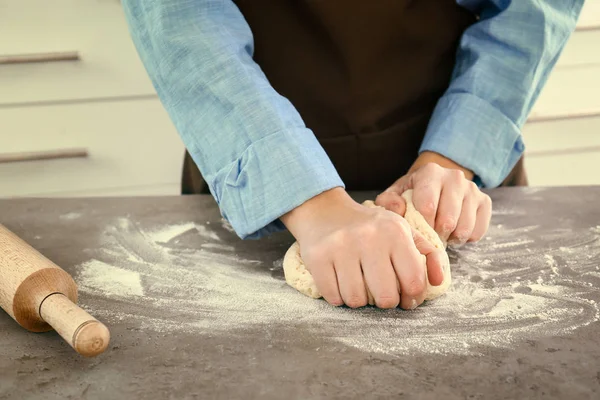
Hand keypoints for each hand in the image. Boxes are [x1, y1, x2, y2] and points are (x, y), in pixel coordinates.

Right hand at [280, 188, 446, 308]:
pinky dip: (337, 297)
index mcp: (395, 232)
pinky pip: (333, 297)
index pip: (413, 282)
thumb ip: (428, 254)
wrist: (325, 211)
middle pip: (385, 298)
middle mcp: (369, 238)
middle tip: (379, 292)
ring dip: (359, 300)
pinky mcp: (317, 257)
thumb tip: (439, 281)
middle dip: (384, 301)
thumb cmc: (370, 228)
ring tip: (358, 284)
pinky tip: (339, 282)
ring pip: (356, 300)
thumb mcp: (402, 231)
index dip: (412, 297)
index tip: (405, 297)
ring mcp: (341, 248)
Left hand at [375, 152, 491, 244]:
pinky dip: (464, 238)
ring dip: (450, 238)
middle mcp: (454, 177)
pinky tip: (453, 231)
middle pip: (448, 220)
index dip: (421, 225)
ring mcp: (472, 189)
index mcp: (430, 172)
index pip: (428, 207)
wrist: (436, 183)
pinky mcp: (485, 201)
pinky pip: (477, 232)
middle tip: (428, 234)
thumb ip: (388, 202)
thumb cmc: (412, 193)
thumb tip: (398, 209)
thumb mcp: (395, 194)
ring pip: (464, 228)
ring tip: (439, 233)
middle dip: (435, 234)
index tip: (417, 230)